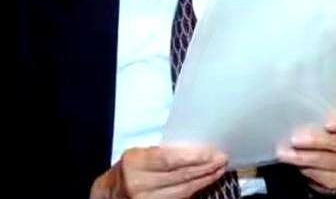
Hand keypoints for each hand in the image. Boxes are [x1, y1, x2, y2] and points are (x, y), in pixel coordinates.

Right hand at [89, 145, 227, 198]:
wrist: (108, 195)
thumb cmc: (126, 170)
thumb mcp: (138, 155)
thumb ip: (161, 152)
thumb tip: (193, 148)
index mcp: (135, 163)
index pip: (170, 160)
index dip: (193, 157)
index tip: (211, 152)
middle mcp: (139, 184)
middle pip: (180, 176)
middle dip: (205, 168)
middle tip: (222, 159)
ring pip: (183, 192)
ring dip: (204, 180)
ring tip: (218, 171)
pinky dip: (193, 191)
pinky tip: (204, 183)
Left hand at [277, 114, 335, 193]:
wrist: (334, 165)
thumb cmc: (326, 135)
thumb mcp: (327, 121)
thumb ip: (322, 114)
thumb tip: (300, 101)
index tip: (329, 125)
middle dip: (314, 141)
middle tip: (294, 139)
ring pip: (323, 160)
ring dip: (300, 157)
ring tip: (282, 153)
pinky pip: (318, 175)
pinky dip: (303, 168)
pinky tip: (291, 163)